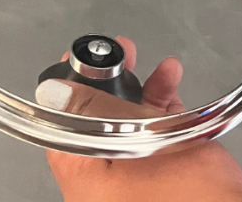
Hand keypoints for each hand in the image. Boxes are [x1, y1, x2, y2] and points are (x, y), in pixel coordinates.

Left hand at [36, 36, 241, 201]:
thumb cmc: (187, 196)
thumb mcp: (136, 143)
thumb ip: (96, 112)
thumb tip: (54, 91)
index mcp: (87, 185)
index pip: (61, 129)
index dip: (69, 90)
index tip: (80, 58)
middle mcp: (106, 184)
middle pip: (96, 122)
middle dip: (111, 83)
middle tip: (123, 53)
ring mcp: (137, 179)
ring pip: (130, 123)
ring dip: (144, 88)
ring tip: (157, 64)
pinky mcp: (167, 174)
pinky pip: (156, 132)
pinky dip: (164, 103)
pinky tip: (173, 79)